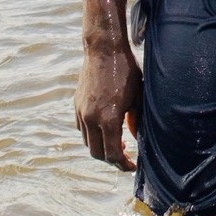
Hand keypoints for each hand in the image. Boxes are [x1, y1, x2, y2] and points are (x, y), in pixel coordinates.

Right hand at [75, 41, 143, 171]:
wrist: (103, 50)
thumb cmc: (126, 70)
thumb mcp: (138, 96)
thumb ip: (137, 120)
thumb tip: (137, 138)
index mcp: (109, 118)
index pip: (113, 154)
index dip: (123, 165)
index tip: (132, 166)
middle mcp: (91, 118)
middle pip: (97, 153)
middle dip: (111, 160)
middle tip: (125, 158)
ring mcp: (81, 112)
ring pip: (88, 142)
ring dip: (101, 148)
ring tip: (117, 144)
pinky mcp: (77, 105)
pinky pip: (82, 129)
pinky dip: (92, 136)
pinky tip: (105, 130)